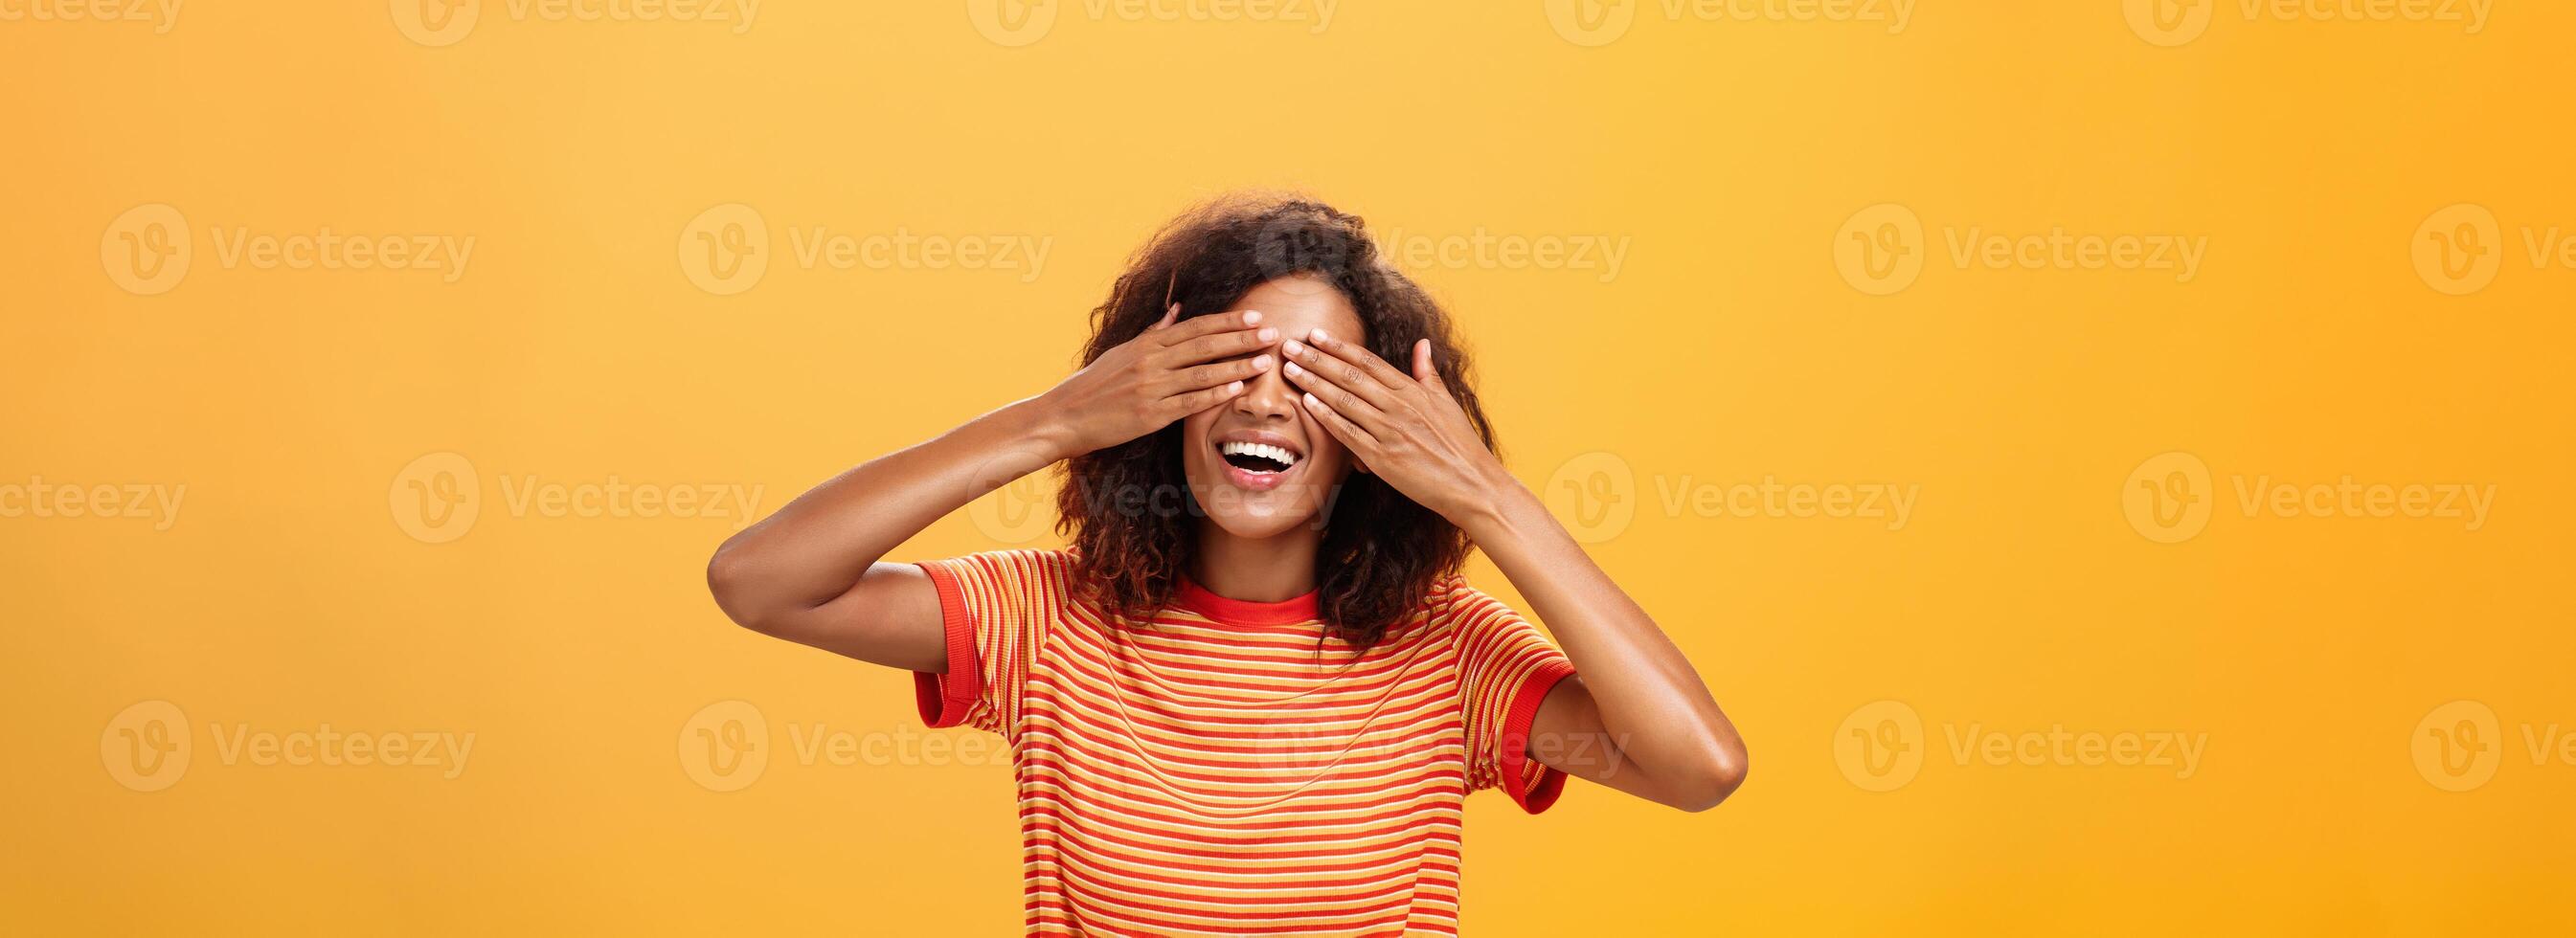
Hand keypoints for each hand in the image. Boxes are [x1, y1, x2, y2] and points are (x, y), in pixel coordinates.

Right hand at [1035, 306, 1277, 458]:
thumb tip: (1175, 310)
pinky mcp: (1151, 415)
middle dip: (1241, 339)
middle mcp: (1151, 363)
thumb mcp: (1122, 352)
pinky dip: (1215, 394)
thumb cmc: (1095, 384)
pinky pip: (1190, 402)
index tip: (1254, 317)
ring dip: (1237, 366)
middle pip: (1205, 345)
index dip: (1227, 322)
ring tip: (1264, 361)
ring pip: (1203, 372)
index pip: (1195, 328)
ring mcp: (1152, 388)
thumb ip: (1153, 333)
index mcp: (1147, 345)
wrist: (1065, 415)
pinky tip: (1237, 389)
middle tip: (1271, 333)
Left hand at [1280, 328, 1514, 524]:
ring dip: (1313, 382)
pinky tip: (1307, 402)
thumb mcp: (1446, 402)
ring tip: (1289, 369)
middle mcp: (1399, 406)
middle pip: (1350, 376)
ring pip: (1344, 400)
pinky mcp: (1382, 458)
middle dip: (1316, 359)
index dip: (1340, 347)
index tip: (1316, 335)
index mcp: (1413, 391)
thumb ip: (1428, 373)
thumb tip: (1422, 343)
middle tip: (1289, 345)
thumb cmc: (1460, 445)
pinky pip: (1348, 432)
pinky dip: (1326, 416)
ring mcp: (1390, 431)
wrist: (1472, 484)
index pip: (1369, 362)